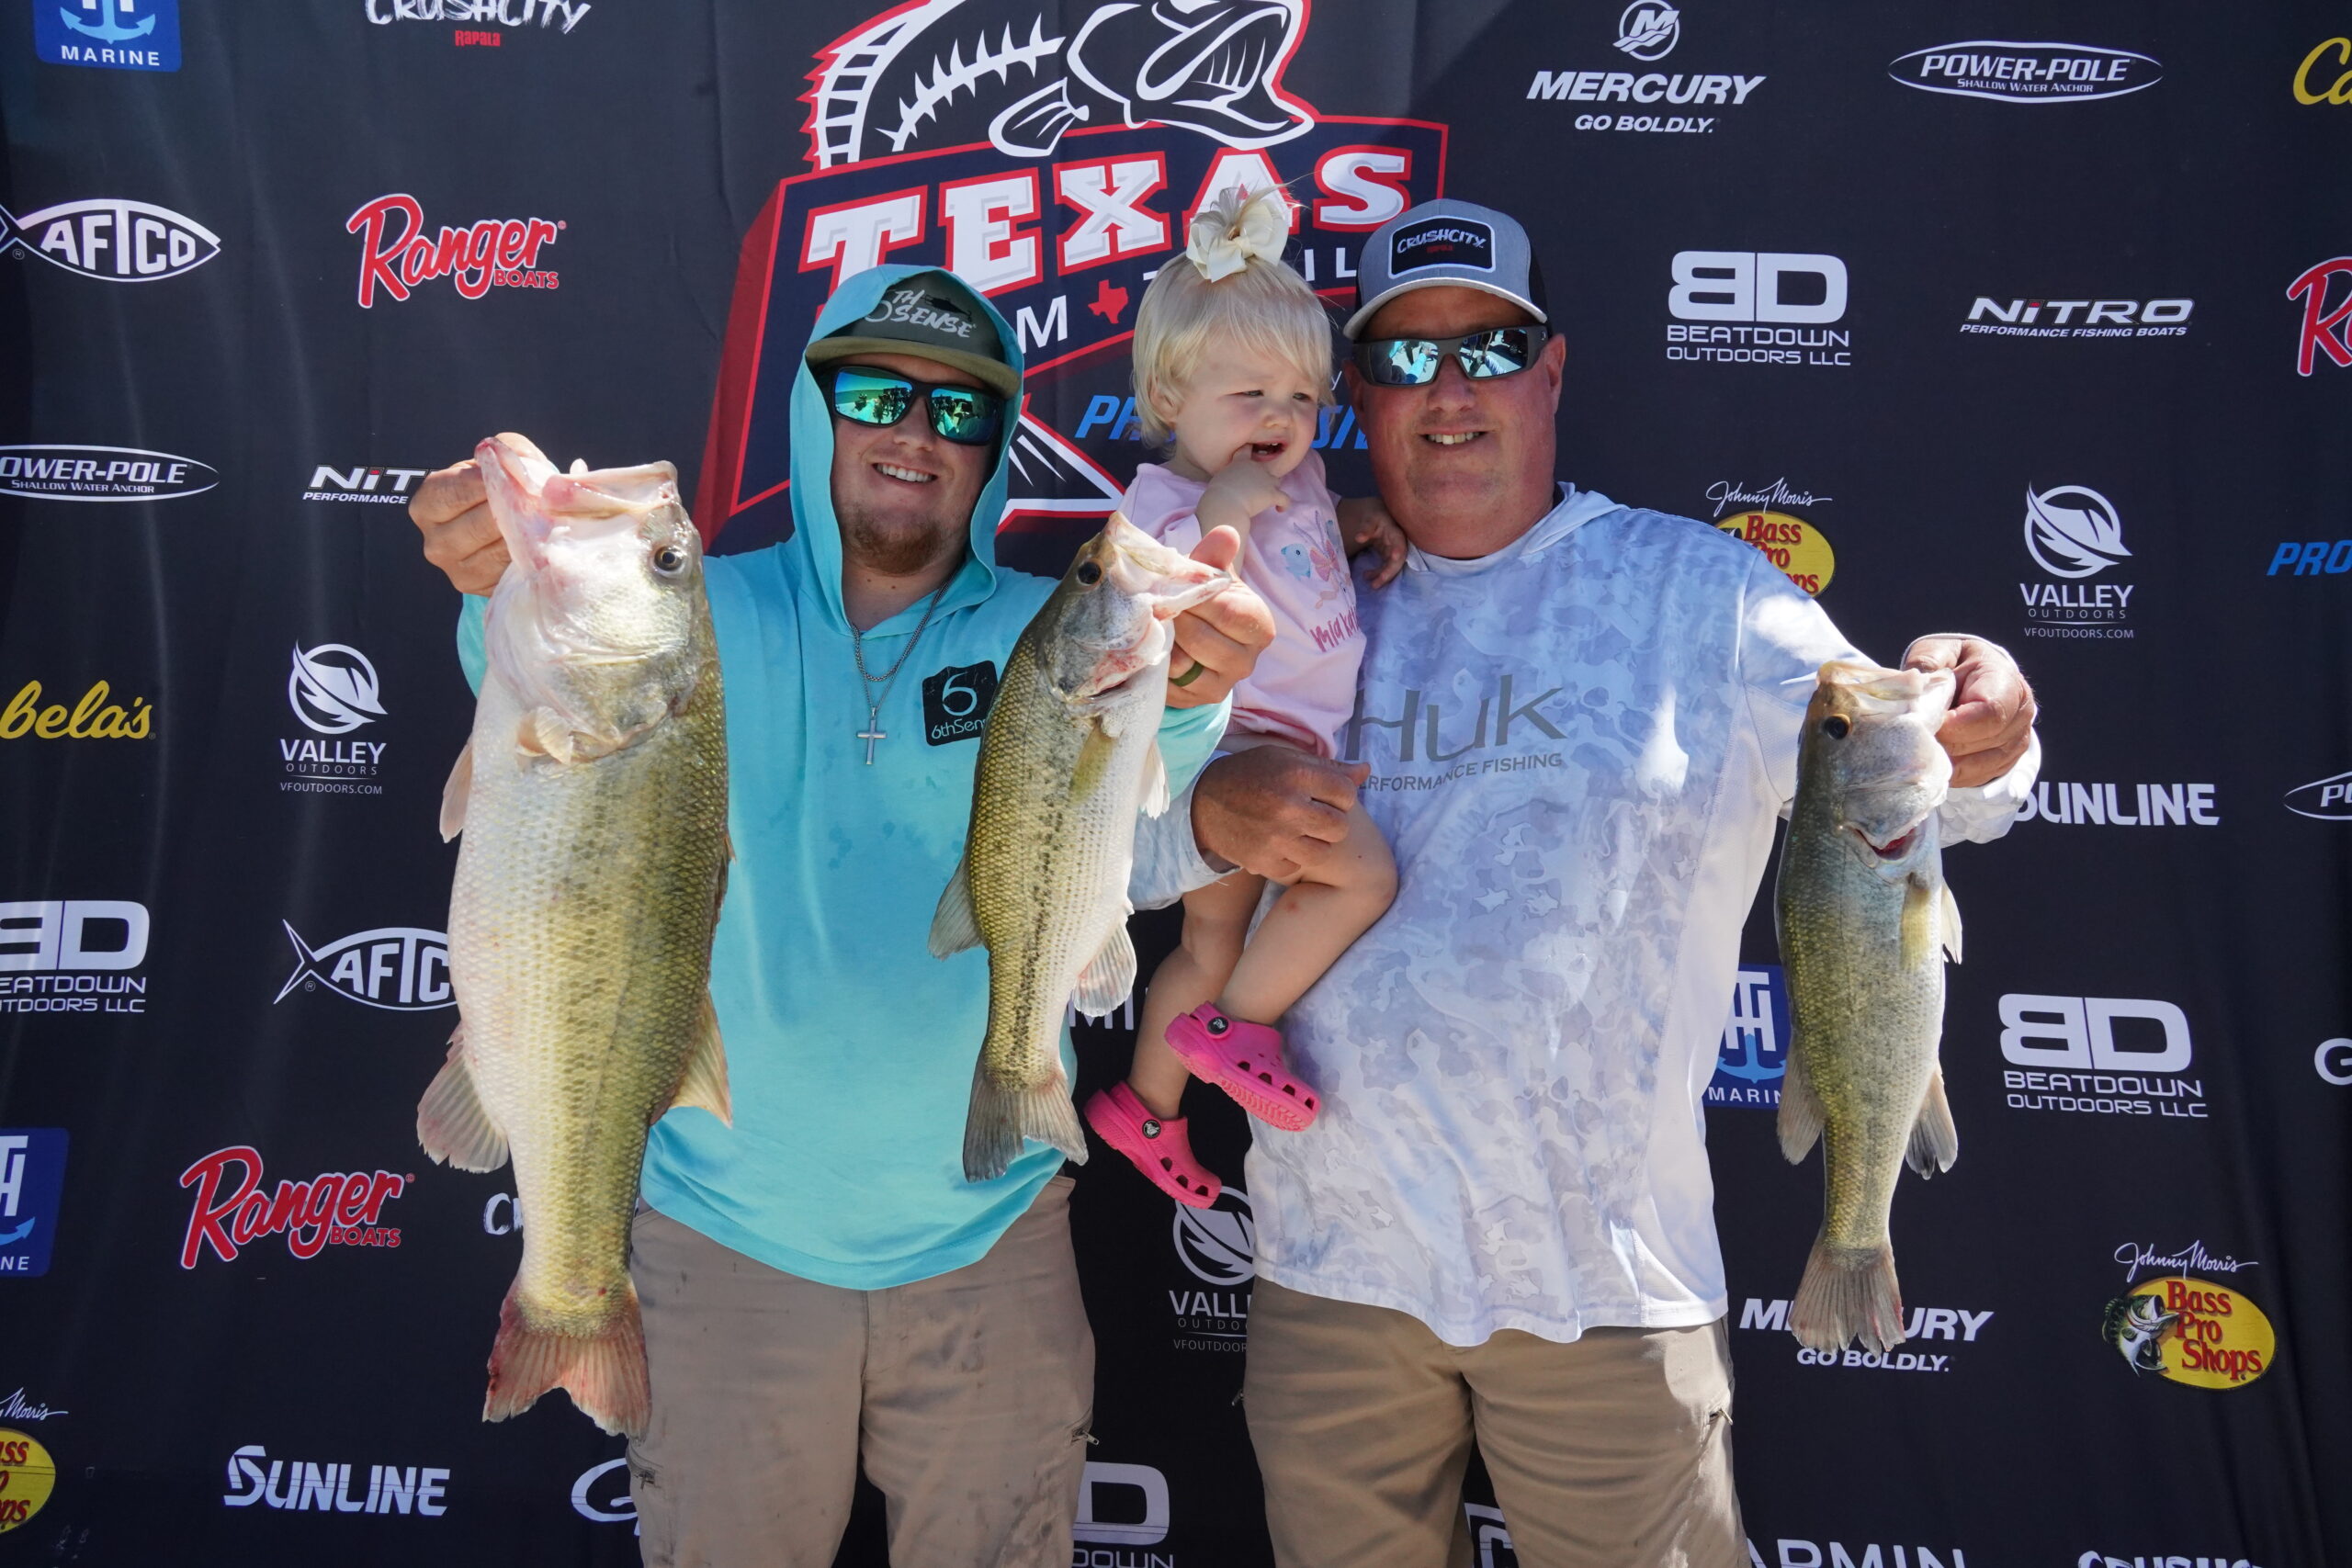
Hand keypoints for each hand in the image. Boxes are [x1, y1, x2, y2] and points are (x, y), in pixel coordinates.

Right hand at [411, 437, 534, 595]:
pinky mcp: (484, 591)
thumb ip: (507, 448)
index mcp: (427, 505)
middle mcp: (434, 543)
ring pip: (501, 549)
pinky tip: (543, 541)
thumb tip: (514, 457)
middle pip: (482, 523)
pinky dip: (532, 555)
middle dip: (515, 509)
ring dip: (529, 532)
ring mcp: (458, 572)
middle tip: (543, 499)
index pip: (456, 491)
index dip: (491, 481)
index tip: (517, 476)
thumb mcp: (495, 460)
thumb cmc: (493, 489)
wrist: (500, 528)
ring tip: (548, 517)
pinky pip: (513, 570)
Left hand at [1165, 524, 1273, 709]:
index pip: (1226, 612)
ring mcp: (1222, 686)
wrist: (1201, 636)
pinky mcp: (1196, 701)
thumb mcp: (1213, 577)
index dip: (1195, 598)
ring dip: (1162, 640)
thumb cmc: (1209, 602)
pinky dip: (1155, 664)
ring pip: (1183, 663)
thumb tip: (1225, 534)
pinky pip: (1168, 683)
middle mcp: (1247, 661)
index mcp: (1259, 626)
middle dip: (1174, 618)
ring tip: (1151, 624)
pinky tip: (1151, 647)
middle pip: (1201, 639)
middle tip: (1154, 604)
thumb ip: (1215, 557)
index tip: (1172, 587)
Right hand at [1193, 746, 1368, 880]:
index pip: (1347, 792)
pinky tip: (1277, 844)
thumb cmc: (1250, 775)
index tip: (1323, 796)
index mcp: (1296, 774)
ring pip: (1322, 852)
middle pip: (1339, 827)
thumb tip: (1366, 770)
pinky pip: (1296, 868)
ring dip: (1314, 844)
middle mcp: (1288, 806)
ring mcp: (1276, 837)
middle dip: (1330, 822)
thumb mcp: (1285, 759)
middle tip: (1312, 816)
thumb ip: (1328, 767)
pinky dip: (1290, 859)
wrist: (1202, 803)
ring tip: (1297, 832)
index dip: (1339, 795)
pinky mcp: (1264, 861)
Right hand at [1196, 449, 1288, 537]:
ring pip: (1276, 481)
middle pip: (1264, 468)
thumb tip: (1228, 485)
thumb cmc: (1217, 494)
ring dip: (1273, 488)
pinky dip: (1283, 504)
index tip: (1250, 455)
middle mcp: (1256, 467)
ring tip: (1268, 499)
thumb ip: (1227, 478)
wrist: (1225, 503)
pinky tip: (1279, 509)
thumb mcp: (1219, 480)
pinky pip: (1285, 499)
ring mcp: (1266, 480)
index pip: (1246, 450)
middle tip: (1257, 489)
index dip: (1249, 451)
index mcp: (1240, 462)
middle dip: (1263, 477)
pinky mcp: (1273, 494)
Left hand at [1336, 494, 1407, 588]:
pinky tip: (1367, 576)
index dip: (1398, 549)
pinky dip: (1378, 573)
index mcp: (1395, 531)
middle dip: (1388, 572)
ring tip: (1372, 585)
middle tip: (1376, 583)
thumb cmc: (1374, 517)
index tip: (1394, 557)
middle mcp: (1398, 543)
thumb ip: (1365, 528)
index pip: (1399, 541)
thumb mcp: (1369, 519)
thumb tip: (1359, 538)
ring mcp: (1394, 551)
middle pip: (1398, 560)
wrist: (1378, 518)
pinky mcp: (1389, 557)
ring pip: (1393, 567)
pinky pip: (1386, 567)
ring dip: (1383, 577)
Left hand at [1904, 635, 2036, 788]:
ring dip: (1941, 761)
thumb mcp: (1940, 651)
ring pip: (1973, 766)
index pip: (1989, 712)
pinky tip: (1932, 759)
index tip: (1922, 725)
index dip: (1953, 724)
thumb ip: (1928, 661)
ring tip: (1918, 747)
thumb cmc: (1955, 664)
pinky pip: (1972, 778)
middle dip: (1941, 743)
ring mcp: (2016, 741)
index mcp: (2006, 681)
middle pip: (1978, 743)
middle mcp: (2020, 713)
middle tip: (1911, 739)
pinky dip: (1947, 773)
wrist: (1974, 680)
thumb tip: (1915, 681)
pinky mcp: (2005, 762)